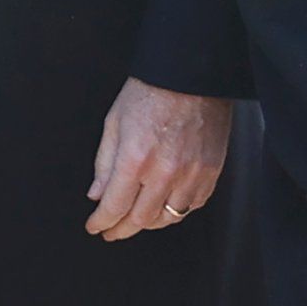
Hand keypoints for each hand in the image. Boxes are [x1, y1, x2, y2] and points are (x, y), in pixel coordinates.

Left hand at [86, 81, 232, 241]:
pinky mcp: (211, 171)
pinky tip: (164, 206)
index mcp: (135, 158)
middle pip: (140, 219)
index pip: (114, 206)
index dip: (102, 222)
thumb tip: (96, 194)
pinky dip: (176, 210)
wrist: (192, 73)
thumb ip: (104, 163)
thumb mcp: (115, 122)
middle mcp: (165, 171)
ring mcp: (191, 173)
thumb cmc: (151, 91)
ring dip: (148, 223)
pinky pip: (193, 205)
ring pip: (168, 217)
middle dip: (121, 229)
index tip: (95, 227)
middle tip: (112, 231)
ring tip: (136, 220)